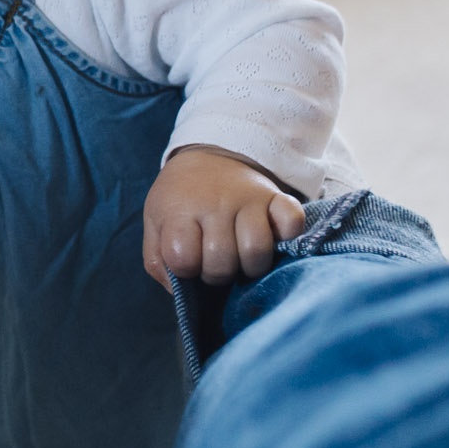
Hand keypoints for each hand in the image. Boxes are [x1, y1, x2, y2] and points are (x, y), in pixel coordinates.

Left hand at [141, 146, 306, 286]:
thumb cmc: (181, 200)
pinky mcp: (277, 197)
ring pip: (256, 250)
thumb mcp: (156, 223)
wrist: (209, 156)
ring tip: (242, 259)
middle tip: (216, 263)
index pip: (183, 258)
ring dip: (250, 266)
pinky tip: (273, 239)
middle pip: (222, 261)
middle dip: (218, 274)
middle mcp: (216, 204)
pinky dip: (288, 237)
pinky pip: (292, 222)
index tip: (189, 261)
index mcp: (180, 211)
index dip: (186, 269)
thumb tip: (179, 291)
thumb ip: (158, 259)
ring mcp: (249, 200)